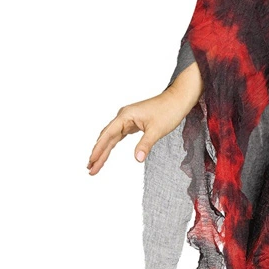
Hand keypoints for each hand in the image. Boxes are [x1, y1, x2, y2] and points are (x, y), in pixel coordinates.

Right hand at [87, 61, 203, 175]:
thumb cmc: (168, 111)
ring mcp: (128, 119)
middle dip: (98, 153)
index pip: (107, 135)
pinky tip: (107, 153)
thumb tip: (137, 159)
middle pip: (106, 137)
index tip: (91, 161)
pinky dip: (112, 145)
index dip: (98, 150)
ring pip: (111, 137)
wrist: (178, 99)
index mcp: (125, 116)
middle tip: (90, 169)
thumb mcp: (156, 130)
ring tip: (95, 164)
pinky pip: (119, 135)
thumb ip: (145, 145)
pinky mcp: (133, 122)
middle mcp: (123, 116)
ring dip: (104, 150)